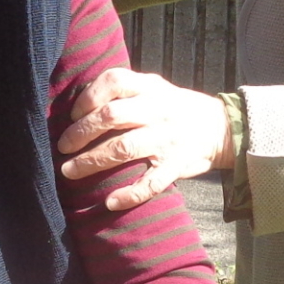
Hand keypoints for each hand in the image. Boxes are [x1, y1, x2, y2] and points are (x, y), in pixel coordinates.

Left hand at [55, 67, 232, 210]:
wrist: (221, 128)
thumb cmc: (175, 108)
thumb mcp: (155, 88)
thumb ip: (126, 91)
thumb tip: (80, 105)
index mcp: (151, 88)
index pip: (115, 81)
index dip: (89, 97)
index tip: (73, 115)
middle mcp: (158, 110)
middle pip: (112, 116)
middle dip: (81, 132)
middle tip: (63, 147)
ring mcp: (167, 138)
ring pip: (124, 148)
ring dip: (92, 161)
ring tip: (70, 171)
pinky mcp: (176, 165)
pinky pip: (151, 183)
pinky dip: (129, 194)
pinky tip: (110, 202)